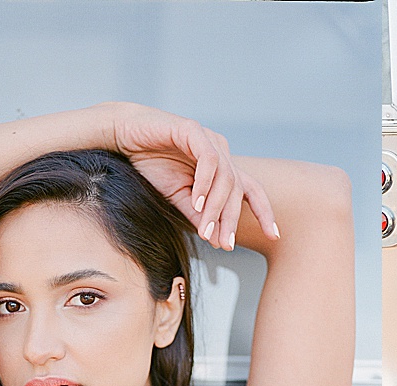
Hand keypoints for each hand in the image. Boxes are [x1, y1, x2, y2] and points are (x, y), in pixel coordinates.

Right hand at [112, 105, 275, 250]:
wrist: (123, 137)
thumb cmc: (151, 165)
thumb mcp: (178, 197)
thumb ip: (199, 214)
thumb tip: (217, 239)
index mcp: (222, 168)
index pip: (251, 191)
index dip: (264, 212)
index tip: (273, 235)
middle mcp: (221, 153)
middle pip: (239, 189)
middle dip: (232, 220)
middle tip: (225, 244)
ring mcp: (210, 140)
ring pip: (226, 177)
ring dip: (217, 207)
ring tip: (206, 228)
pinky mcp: (193, 131)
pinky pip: (209, 160)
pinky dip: (206, 183)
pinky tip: (197, 201)